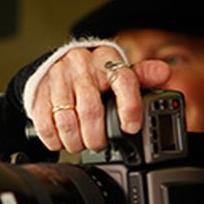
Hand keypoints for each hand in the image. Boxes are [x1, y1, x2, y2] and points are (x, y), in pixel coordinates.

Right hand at [29, 46, 170, 152]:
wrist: (57, 64)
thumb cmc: (94, 73)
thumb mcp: (119, 71)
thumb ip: (142, 76)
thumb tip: (164, 74)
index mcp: (106, 60)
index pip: (123, 80)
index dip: (129, 107)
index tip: (131, 127)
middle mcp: (81, 66)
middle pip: (91, 110)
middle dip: (97, 136)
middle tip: (100, 144)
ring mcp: (57, 79)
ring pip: (67, 120)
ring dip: (76, 141)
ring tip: (81, 144)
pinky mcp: (39, 93)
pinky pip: (46, 124)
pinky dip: (56, 140)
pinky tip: (63, 140)